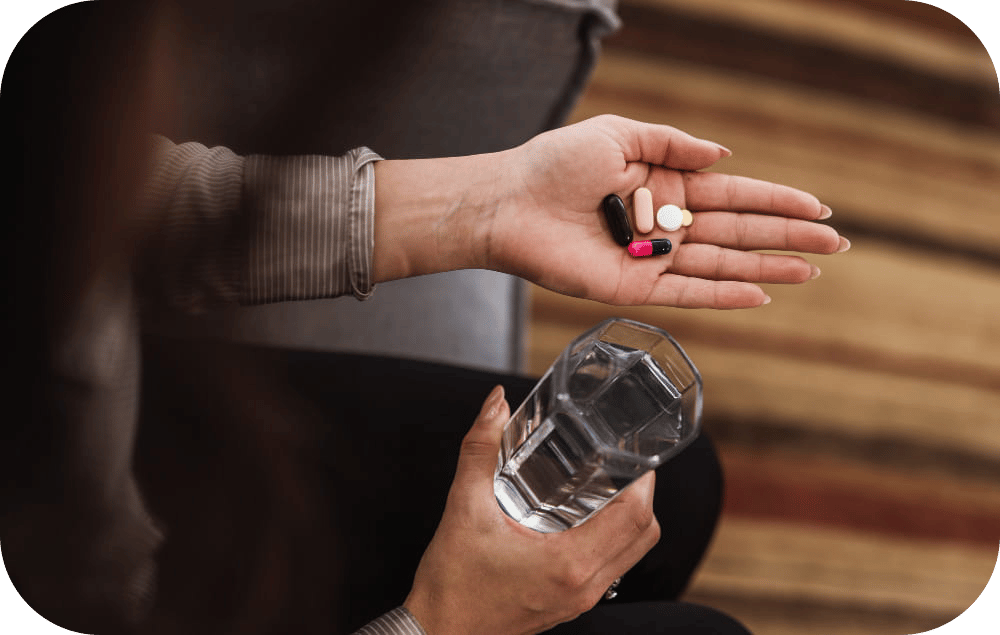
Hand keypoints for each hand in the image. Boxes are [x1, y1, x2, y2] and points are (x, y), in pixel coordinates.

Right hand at [403, 385, 659, 634]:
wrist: (434, 633)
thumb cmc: (450, 585)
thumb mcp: (463, 508)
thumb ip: (479, 450)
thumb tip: (495, 405)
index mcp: (568, 564)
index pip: (635, 518)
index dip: (644, 480)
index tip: (635, 452)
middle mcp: (583, 587)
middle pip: (644, 536)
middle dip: (641, 495)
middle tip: (622, 462)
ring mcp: (580, 600)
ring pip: (631, 554)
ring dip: (629, 518)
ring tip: (606, 484)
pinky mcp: (570, 604)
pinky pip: (610, 568)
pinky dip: (611, 539)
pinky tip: (582, 518)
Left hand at [485, 114, 847, 307]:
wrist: (510, 202)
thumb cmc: (556, 163)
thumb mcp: (620, 134)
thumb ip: (673, 144)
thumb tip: (724, 155)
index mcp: (665, 184)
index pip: (734, 195)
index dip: (776, 201)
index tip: (818, 208)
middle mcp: (665, 224)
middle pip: (738, 232)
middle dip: (787, 237)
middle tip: (835, 245)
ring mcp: (652, 258)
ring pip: (721, 265)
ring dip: (767, 268)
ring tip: (812, 271)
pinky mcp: (634, 287)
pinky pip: (687, 294)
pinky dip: (724, 296)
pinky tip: (761, 295)